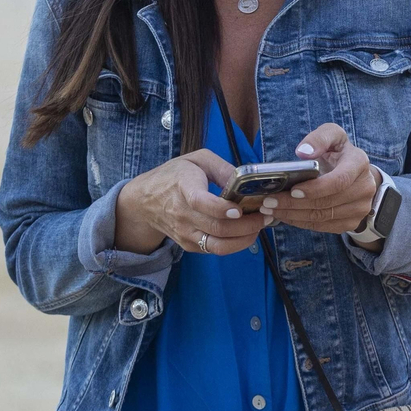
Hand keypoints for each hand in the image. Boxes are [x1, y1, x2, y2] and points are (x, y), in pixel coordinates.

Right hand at [114, 151, 266, 255]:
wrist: (144, 201)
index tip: (240, 208)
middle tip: (266, 214)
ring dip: (245, 238)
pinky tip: (249, 231)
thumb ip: (223, 167)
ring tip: (262, 225)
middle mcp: (183, 215)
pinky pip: (216, 250)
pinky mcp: (190, 245)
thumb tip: (246, 180)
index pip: (201, 203)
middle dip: (248, 224)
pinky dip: (236, 244)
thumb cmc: (175, 175)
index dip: (222, 208)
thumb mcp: (198, 160)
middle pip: (218, 228)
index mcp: (184, 188)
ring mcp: (186, 233)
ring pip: (218, 245)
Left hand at [265, 123, 380, 240]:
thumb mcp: (332, 135)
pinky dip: (301, 222)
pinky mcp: (352, 222)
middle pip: (326, 202)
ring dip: (293, 215)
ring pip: (322, 217)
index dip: (315, 189)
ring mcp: (360, 208)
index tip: (292, 190)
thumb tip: (303, 152)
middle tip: (269, 202)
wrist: (356, 174)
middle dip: (294, 204)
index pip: (339, 181)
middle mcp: (365, 188)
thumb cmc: (338, 152)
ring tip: (271, 210)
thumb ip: (319, 138)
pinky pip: (323, 227)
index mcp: (359, 163)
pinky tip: (285, 216)